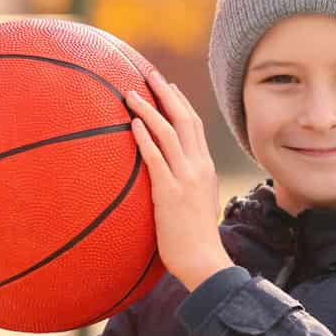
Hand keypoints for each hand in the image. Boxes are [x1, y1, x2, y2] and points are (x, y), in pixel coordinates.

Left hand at [127, 68, 232, 291]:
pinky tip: (133, 123)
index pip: (194, 127)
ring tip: (130, 93)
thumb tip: (170, 182)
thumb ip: (187, 188)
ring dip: (149, 109)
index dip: (180, 104)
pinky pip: (156, 158)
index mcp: (205, 169)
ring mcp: (185, 179)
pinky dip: (145, 138)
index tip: (167, 87)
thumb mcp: (196, 206)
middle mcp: (198, 167)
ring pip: (168, 133)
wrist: (204, 262)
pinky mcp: (170, 193)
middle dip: (166, 94)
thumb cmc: (196, 241)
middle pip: (184, 120)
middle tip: (149, 73)